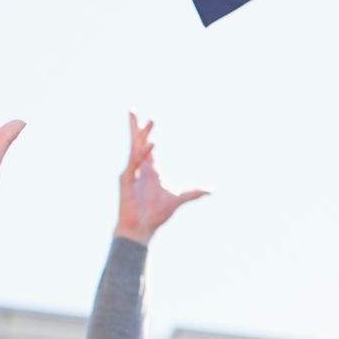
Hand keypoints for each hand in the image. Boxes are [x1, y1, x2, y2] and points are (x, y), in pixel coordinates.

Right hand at [115, 113, 208, 244]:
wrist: (141, 228)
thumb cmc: (155, 214)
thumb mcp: (178, 199)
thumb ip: (194, 193)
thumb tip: (211, 190)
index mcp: (150, 169)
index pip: (147, 146)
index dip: (146, 133)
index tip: (149, 119)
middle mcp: (139, 168)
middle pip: (136, 142)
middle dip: (136, 127)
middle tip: (132, 110)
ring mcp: (131, 172)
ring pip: (136, 148)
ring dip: (144, 134)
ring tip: (151, 121)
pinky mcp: (126, 180)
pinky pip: (135, 163)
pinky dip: (143, 153)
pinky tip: (152, 144)